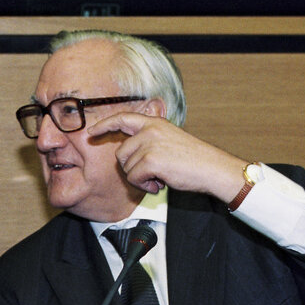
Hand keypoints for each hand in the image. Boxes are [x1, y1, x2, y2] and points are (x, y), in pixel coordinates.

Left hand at [88, 113, 247, 201]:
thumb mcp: (168, 139)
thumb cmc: (192, 159)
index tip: (92, 131)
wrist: (212, 168)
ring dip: (140, 178)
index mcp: (154, 123)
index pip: (123, 118)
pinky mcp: (150, 160)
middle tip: (153, 173)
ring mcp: (149, 144)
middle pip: (121, 153)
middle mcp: (150, 130)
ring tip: (160, 177)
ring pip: (127, 168)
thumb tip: (126, 152)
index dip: (105, 125)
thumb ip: (148, 140)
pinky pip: (133, 178)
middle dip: (131, 168)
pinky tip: (159, 183)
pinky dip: (144, 186)